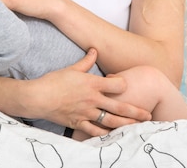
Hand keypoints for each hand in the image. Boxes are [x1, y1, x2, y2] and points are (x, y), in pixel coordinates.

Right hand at [25, 49, 151, 136]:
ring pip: (111, 121)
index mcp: (92, 84)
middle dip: (136, 111)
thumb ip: (86, 62)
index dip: (124, 85)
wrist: (38, 97)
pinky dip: (105, 134)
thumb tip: (94, 51)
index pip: (118, 85)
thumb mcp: (72, 68)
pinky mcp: (78, 123)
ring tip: (137, 127)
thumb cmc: (54, 81)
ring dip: (126, 124)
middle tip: (148, 114)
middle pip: (119, 107)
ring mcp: (86, 113)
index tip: (126, 86)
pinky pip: (95, 131)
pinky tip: (114, 136)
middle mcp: (92, 99)